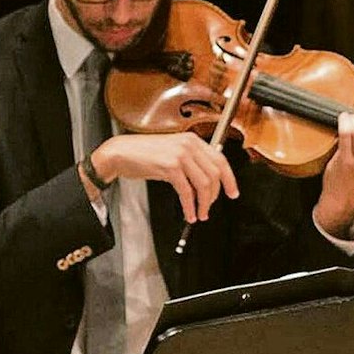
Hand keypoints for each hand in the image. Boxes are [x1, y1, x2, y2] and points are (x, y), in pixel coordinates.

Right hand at [94, 132, 240, 222]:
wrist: (121, 152)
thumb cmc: (144, 154)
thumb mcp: (172, 151)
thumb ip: (191, 161)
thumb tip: (207, 182)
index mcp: (192, 140)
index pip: (220, 159)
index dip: (230, 179)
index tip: (233, 192)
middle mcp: (189, 144)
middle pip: (215, 174)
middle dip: (214, 196)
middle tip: (209, 208)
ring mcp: (180, 154)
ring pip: (203, 184)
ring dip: (203, 204)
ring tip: (199, 213)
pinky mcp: (170, 166)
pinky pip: (186, 191)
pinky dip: (189, 206)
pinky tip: (189, 213)